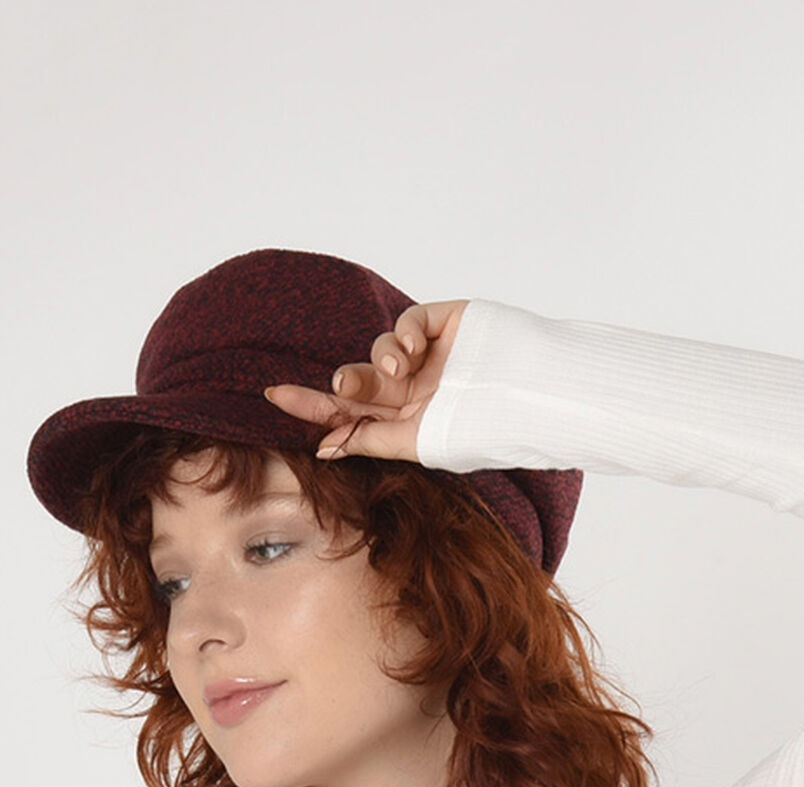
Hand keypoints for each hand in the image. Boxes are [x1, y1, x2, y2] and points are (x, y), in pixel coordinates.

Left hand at [262, 299, 467, 462]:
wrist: (528, 397)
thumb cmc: (480, 429)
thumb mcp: (418, 443)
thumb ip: (371, 439)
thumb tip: (324, 446)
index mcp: (405, 421)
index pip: (351, 413)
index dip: (314, 405)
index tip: (274, 398)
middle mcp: (413, 390)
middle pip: (358, 382)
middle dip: (339, 384)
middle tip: (328, 387)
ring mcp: (428, 358)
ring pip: (379, 353)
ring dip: (378, 362)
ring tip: (397, 371)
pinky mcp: (443, 325)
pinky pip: (407, 324)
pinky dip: (403, 335)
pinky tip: (415, 350)